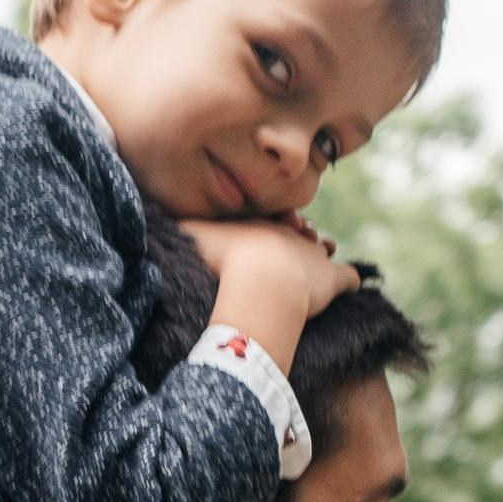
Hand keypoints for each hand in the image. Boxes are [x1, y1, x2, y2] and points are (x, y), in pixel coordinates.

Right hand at [179, 217, 358, 368]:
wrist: (259, 280)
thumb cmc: (224, 257)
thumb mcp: (192, 236)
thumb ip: (177, 227)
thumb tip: (154, 216)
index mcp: (263, 223)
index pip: (271, 220)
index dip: (269, 227)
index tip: (266, 233)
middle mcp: (292, 235)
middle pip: (298, 231)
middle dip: (296, 237)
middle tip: (287, 249)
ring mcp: (315, 257)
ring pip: (324, 248)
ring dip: (321, 255)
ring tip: (314, 267)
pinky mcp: (333, 281)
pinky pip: (348, 278)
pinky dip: (348, 281)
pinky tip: (347, 285)